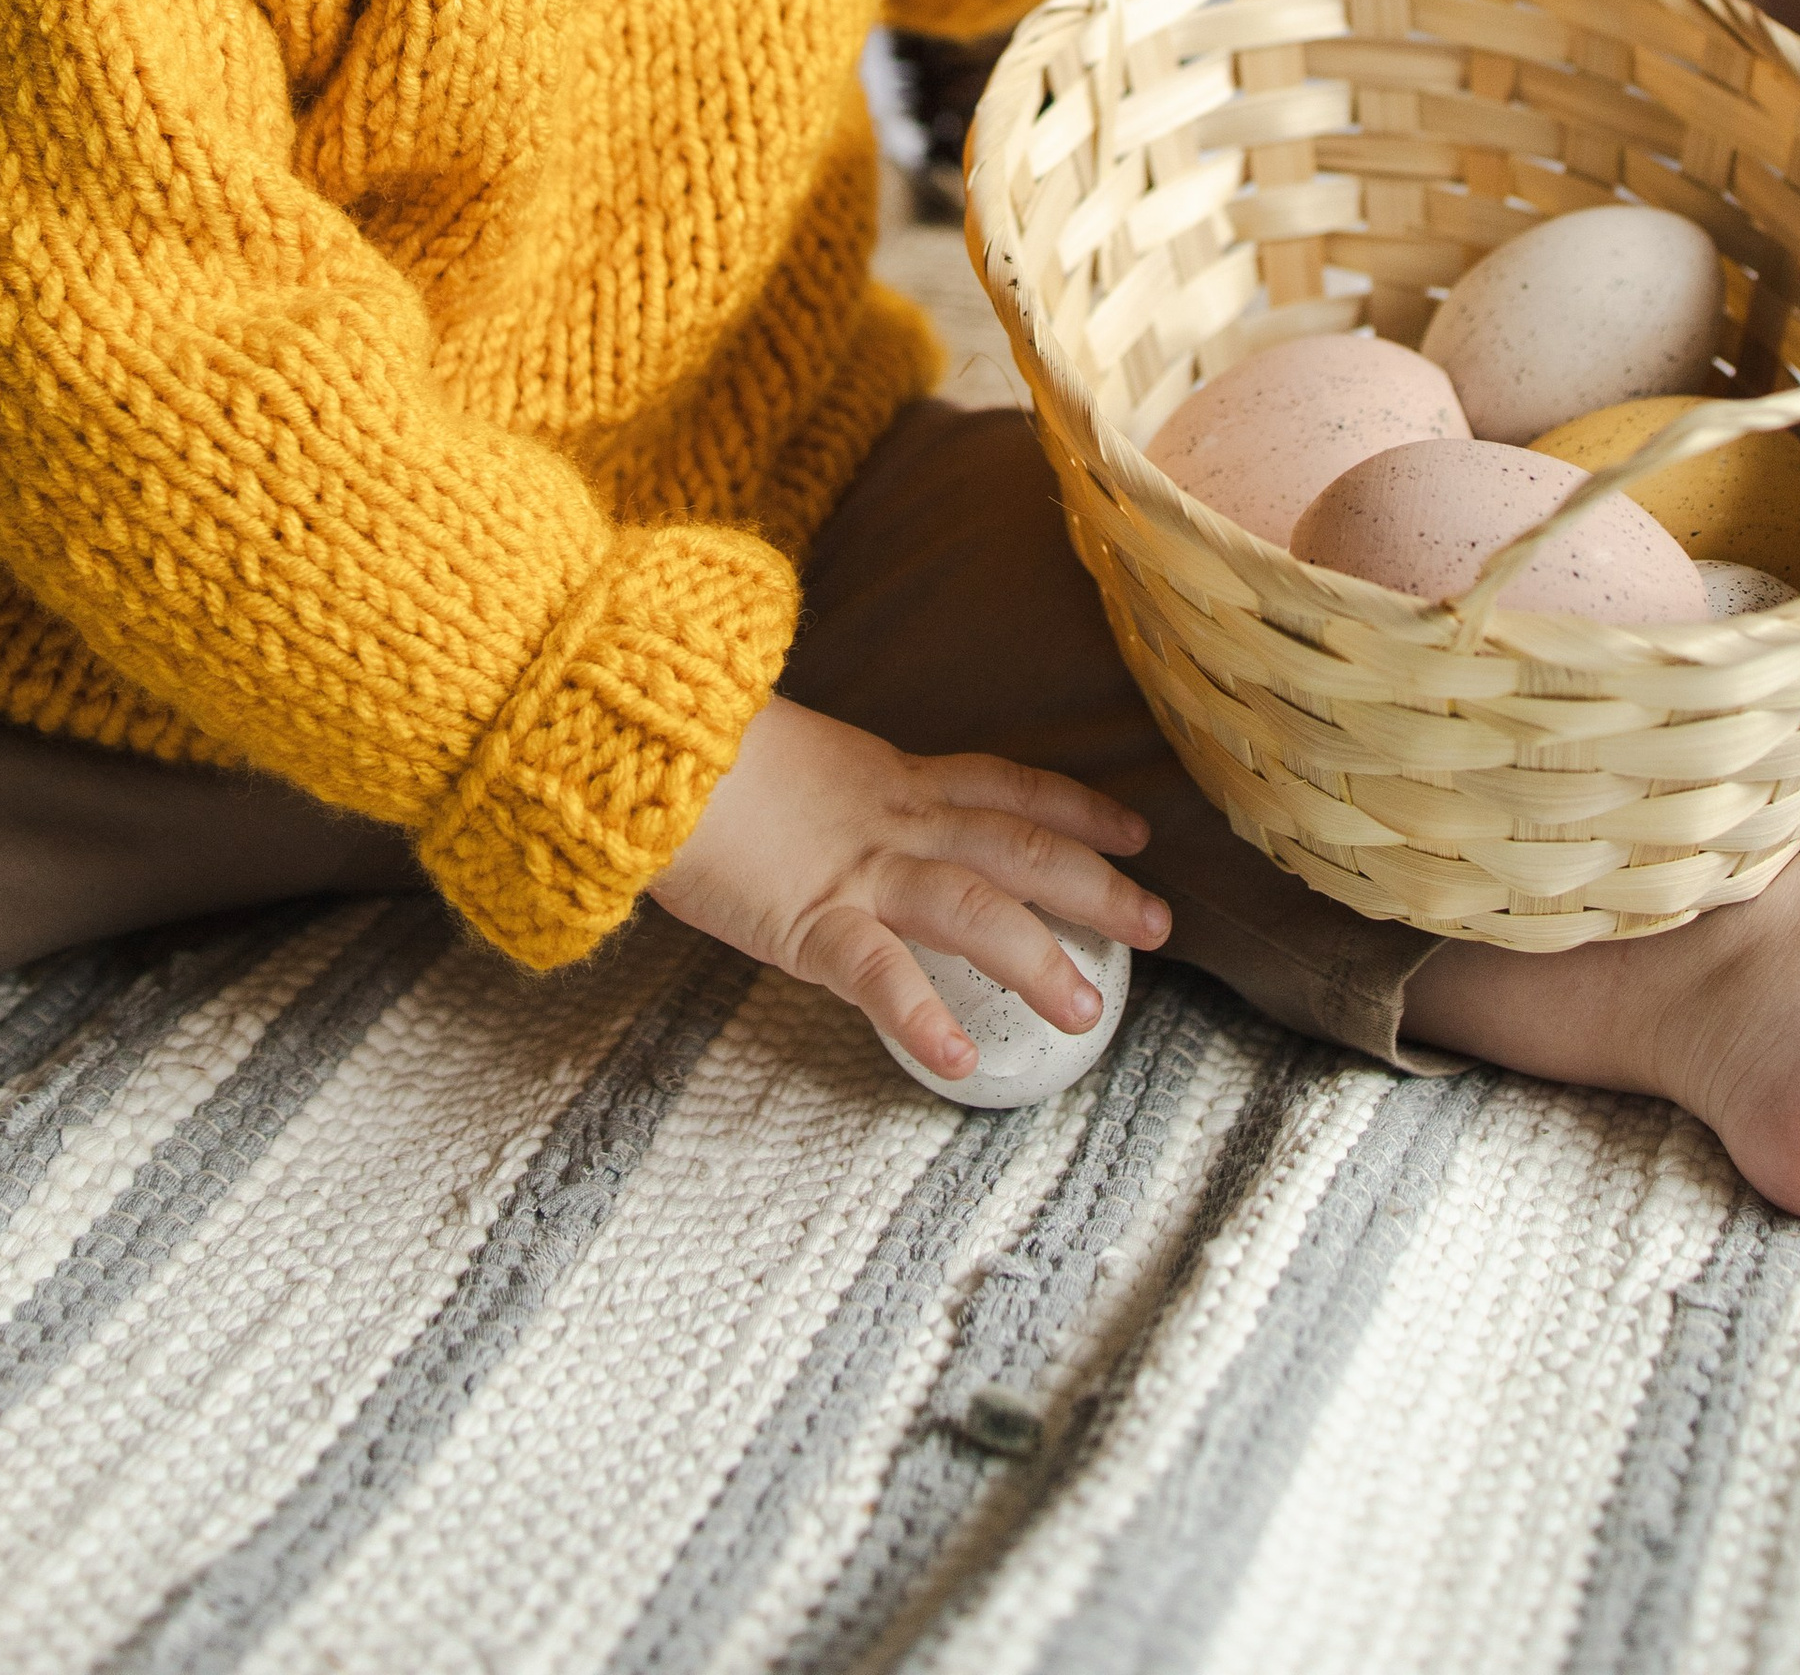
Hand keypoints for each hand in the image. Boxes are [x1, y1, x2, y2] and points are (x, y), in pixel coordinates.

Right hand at [646, 696, 1168, 1082]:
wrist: (638, 742)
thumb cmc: (697, 753)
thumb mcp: (790, 766)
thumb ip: (833, 801)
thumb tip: (846, 831)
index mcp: (889, 778)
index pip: (1005, 786)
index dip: (1074, 808)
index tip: (1134, 828)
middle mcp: (893, 819)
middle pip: (1018, 846)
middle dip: (1094, 884)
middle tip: (1161, 922)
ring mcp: (857, 869)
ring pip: (974, 907)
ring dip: (1038, 955)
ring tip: (1088, 1009)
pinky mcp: (808, 918)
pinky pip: (876, 972)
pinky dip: (920, 1012)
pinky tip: (958, 1056)